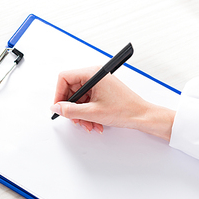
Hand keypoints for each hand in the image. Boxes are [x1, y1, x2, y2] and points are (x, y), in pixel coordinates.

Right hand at [51, 67, 174, 140]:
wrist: (142, 116)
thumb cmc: (125, 110)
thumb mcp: (93, 113)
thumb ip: (70, 110)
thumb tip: (56, 108)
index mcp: (92, 74)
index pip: (64, 78)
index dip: (59, 94)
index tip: (58, 107)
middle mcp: (94, 76)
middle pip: (70, 90)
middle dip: (71, 108)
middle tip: (74, 119)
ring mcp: (98, 84)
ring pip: (78, 98)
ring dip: (80, 114)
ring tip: (88, 124)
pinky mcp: (101, 92)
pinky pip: (86, 102)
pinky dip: (87, 113)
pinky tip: (93, 122)